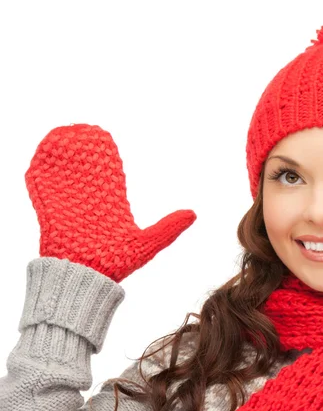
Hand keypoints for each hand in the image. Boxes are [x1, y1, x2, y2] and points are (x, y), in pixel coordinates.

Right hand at [25, 123, 195, 281]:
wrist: (84, 279)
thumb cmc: (114, 265)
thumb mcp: (147, 244)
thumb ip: (168, 228)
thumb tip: (194, 213)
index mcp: (111, 208)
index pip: (108, 176)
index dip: (104, 158)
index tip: (103, 139)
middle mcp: (89, 205)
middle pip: (84, 172)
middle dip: (82, 152)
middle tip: (82, 131)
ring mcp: (69, 208)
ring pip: (65, 177)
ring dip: (62, 158)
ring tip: (60, 136)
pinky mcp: (52, 214)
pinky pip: (45, 190)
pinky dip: (42, 173)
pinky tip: (40, 156)